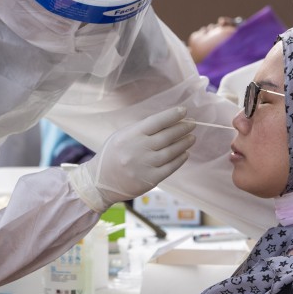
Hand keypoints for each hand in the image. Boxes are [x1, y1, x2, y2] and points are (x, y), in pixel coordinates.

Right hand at [68, 106, 195, 212]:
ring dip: (184, 143)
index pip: (156, 121)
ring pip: (172, 151)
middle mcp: (139, 149)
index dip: (172, 115)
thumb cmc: (111, 156)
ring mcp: (145, 165)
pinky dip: (180, 159)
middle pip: (167, 136)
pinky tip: (185, 153)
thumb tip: (167, 122)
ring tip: (192, 138)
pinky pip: (170, 167)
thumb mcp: (121, 136)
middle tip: (193, 124)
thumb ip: (141, 130)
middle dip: (182, 128)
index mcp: (131, 135)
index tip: (184, 111)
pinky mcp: (150, 179)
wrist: (100, 182)